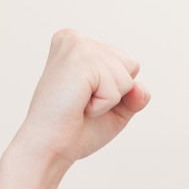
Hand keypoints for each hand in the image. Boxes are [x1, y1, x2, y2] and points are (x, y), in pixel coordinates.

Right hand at [13, 29, 150, 167]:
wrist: (48, 149)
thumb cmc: (74, 130)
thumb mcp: (114, 110)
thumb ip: (134, 96)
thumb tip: (140, 88)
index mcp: (77, 45)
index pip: (126, 64)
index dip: (115, 91)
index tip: (85, 99)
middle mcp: (74, 39)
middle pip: (130, 65)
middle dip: (115, 93)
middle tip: (82, 104)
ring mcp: (77, 46)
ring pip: (126, 77)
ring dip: (108, 101)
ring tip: (79, 104)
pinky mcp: (81, 58)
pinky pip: (118, 87)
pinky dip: (104, 105)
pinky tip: (79, 105)